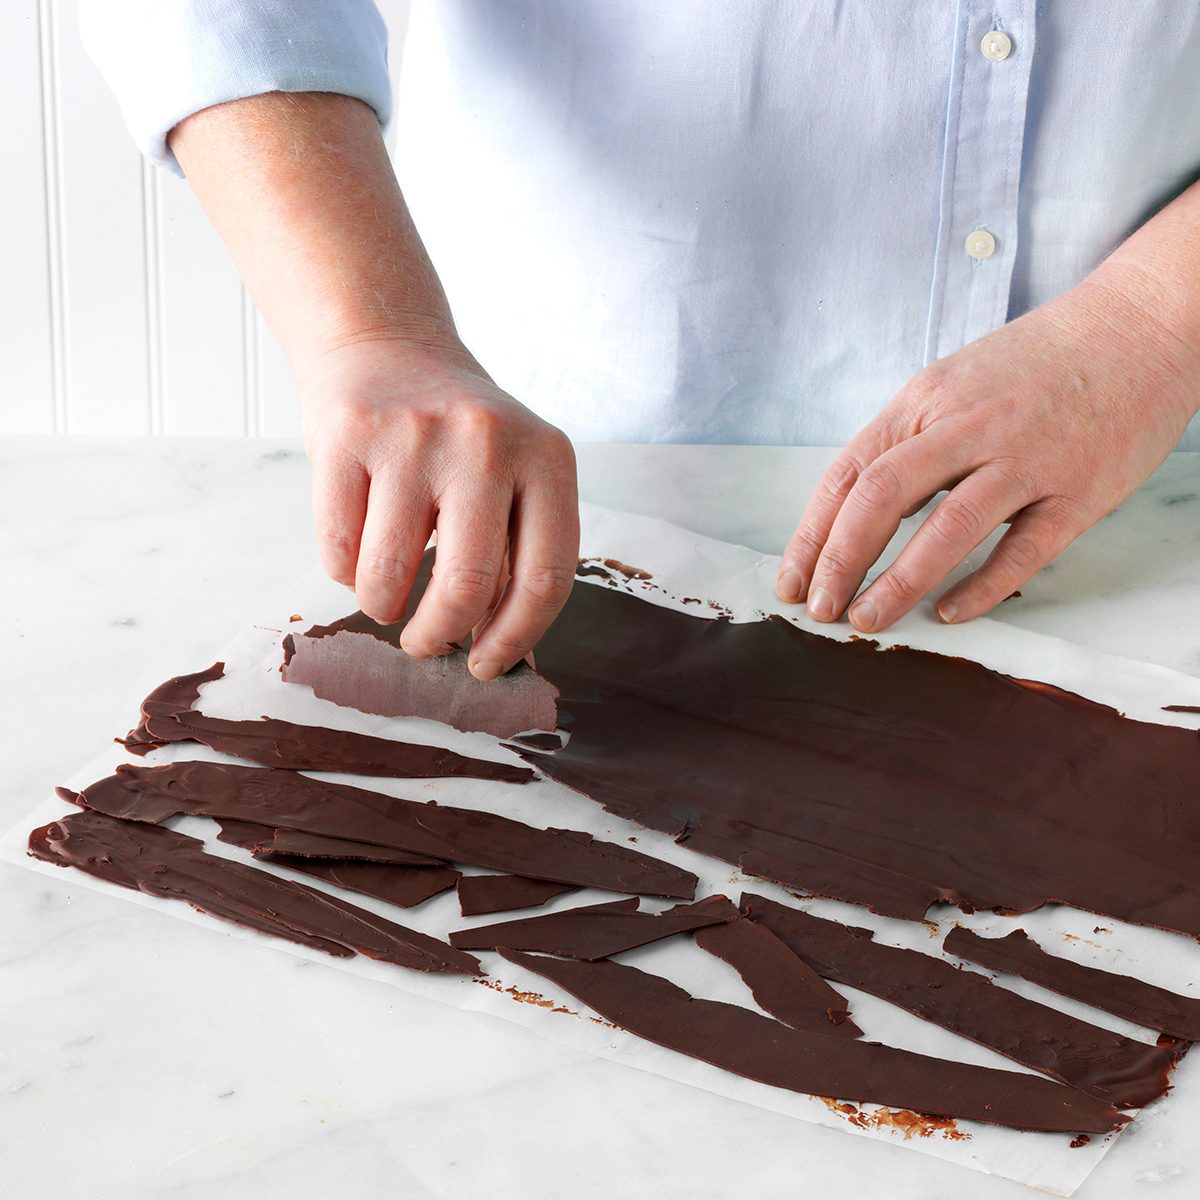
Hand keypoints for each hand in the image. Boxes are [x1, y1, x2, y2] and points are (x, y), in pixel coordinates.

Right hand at [302, 336, 578, 679]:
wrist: (388, 344)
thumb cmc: (461, 435)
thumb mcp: (518, 474)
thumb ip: (519, 553)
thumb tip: (498, 651)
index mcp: (547, 458)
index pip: (546, 579)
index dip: (515, 639)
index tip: (485, 665)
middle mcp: (486, 442)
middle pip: (467, 587)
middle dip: (439, 637)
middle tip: (426, 645)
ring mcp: (413, 435)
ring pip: (390, 575)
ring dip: (384, 608)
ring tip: (387, 599)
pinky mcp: (346, 434)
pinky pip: (339, 548)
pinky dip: (344, 574)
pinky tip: (358, 556)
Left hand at [776, 266, 1199, 631]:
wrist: (1139, 326)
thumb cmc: (1034, 366)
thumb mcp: (952, 386)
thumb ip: (908, 444)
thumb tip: (857, 515)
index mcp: (925, 401)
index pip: (849, 473)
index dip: (813, 534)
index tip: (790, 580)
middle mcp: (968, 426)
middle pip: (883, 497)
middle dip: (841, 560)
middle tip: (821, 610)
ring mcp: (1026, 458)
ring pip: (949, 526)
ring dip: (900, 581)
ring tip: (869, 621)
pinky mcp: (1078, 490)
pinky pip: (1023, 550)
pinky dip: (981, 585)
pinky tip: (950, 613)